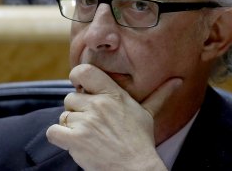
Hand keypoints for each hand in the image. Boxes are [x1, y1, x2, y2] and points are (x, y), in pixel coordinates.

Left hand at [46, 64, 180, 170]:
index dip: (77, 77)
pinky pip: (53, 131)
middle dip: (77, 111)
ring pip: (63, 116)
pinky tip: (72, 143)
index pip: (84, 71)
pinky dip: (58, 137)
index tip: (81, 88)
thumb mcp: (148, 114)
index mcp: (113, 94)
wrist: (135, 169)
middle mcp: (98, 105)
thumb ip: (159, 95)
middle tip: (92, 125)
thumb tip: (178, 80)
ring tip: (89, 137)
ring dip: (71, 128)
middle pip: (70, 98)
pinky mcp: (75, 140)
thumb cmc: (140, 142)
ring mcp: (86, 122)